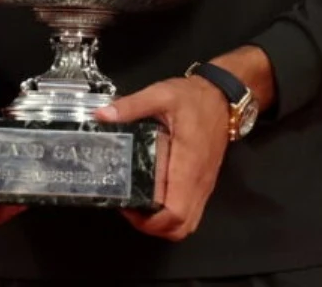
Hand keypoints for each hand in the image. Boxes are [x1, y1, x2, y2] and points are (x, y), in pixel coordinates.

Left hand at [96, 75, 230, 240]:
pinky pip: (191, 210)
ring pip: (188, 222)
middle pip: (181, 227)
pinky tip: (152, 194)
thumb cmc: (191, 98)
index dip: (150, 221)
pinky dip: (172, 214)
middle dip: (153, 227)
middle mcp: (199, 182)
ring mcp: (204, 185)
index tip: (126, 207)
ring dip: (163, 223)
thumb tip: (101, 116)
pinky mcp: (203, 181)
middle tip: (127, 207)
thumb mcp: (160, 95)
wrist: (221, 97)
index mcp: (188, 166)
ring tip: (137, 203)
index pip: (175, 213)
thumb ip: (131, 106)